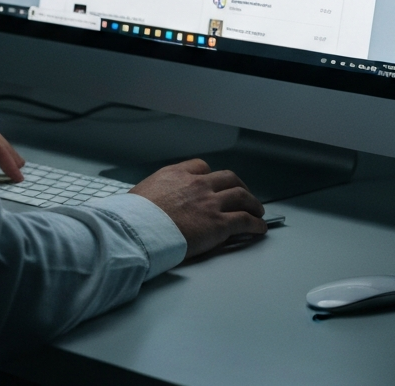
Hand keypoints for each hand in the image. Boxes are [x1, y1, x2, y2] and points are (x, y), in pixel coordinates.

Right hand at [130, 159, 265, 258]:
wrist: (139, 229)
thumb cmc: (135, 215)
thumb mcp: (143, 191)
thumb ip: (158, 191)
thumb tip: (156, 202)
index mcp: (177, 174)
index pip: (201, 166)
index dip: (211, 175)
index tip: (215, 182)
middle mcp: (197, 184)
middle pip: (228, 178)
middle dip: (239, 186)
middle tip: (244, 194)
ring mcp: (210, 203)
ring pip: (241, 196)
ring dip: (253, 203)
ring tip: (258, 210)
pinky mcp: (218, 224)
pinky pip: (245, 220)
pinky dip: (256, 224)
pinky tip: (260, 228)